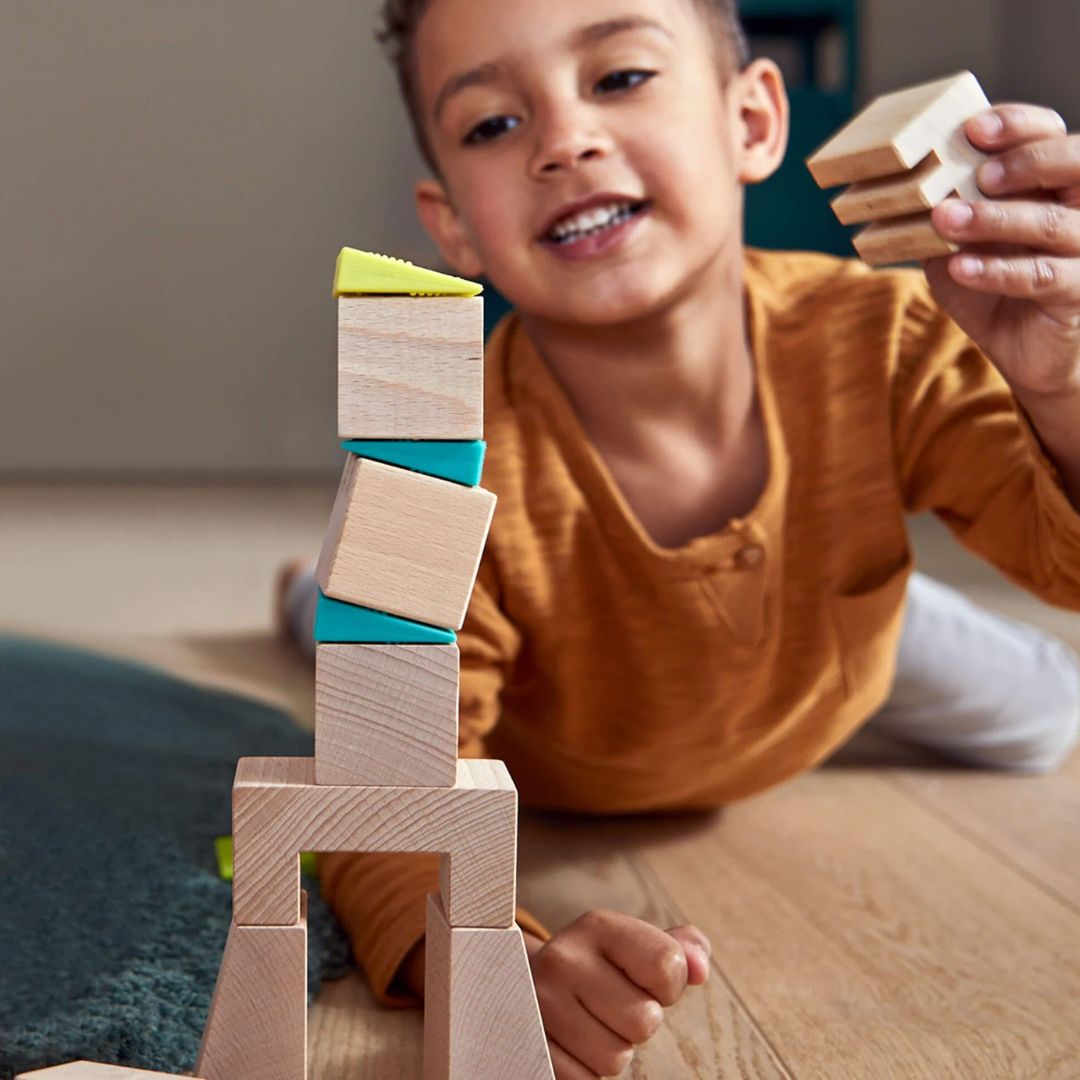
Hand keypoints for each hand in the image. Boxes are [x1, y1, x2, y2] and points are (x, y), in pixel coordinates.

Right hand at [525, 910, 710, 1078]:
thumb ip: (679, 949)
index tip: (646, 980)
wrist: (530, 984)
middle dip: (639, 1022)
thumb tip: (700, 969)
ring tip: (591, 1023)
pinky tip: (573, 1042)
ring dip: (612, 1049)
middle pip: (644, 1020)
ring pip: (615, 1059)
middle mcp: (563, 959)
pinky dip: (586, 1070)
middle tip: (614, 1006)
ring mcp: (540, 1004)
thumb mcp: (636, 945)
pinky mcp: (529, 1045)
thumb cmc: (601, 968)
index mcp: (597, 926)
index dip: (669, 985)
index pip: (667, 964)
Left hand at [925, 104, 1079, 396]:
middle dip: (1025, 161)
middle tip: (980, 172)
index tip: (973, 127)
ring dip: (994, 218)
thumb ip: (941, 219)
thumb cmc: (994, 292)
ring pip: (1050, 222)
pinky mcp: (1077, 291)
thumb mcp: (957, 249)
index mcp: (1050, 185)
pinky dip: (997, 269)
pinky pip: (1041, 275)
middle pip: (1074, 164)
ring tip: (946, 218)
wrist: (1025, 354)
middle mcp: (1078, 208)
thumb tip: (897, 192)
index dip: (1017, 125)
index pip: (1047, 134)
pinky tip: (961, 266)